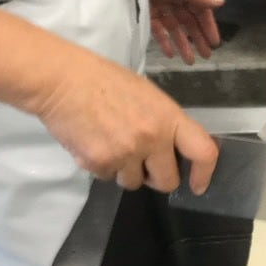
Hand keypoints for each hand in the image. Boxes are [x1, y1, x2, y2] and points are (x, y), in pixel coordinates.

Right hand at [31, 52, 217, 193]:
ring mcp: (125, 153)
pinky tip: (94, 142)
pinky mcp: (99, 163)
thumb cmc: (104, 82)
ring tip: (112, 144)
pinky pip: (108, 178)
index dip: (204, 174)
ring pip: (134, 182)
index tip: (198, 185)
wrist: (61, 80)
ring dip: (125, 171)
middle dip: (157, 177)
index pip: (203, 152)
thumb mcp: (147, 96)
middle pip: (167, 181)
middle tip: (144, 164)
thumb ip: (164, 124)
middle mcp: (152, 139)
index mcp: (168, 118)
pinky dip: (102, 166)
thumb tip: (173, 150)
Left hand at [141, 0, 224, 63]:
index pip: (201, 11)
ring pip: (174, 28)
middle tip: (205, 56)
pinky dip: (164, 40)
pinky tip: (170, 53)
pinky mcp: (147, 12)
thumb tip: (221, 1)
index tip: (214, 42)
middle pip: (189, 22)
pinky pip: (158, 29)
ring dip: (182, 43)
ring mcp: (160, 6)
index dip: (208, 26)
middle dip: (197, 38)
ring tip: (189, 61)